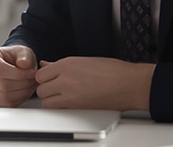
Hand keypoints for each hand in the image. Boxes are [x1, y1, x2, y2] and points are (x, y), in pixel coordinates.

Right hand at [0, 45, 37, 106]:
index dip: (19, 74)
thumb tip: (24, 64)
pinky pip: (5, 104)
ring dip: (22, 93)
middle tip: (33, 79)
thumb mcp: (23, 51)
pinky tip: (23, 91)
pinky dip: (18, 100)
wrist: (12, 66)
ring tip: (30, 85)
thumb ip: (25, 56)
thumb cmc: (15, 58)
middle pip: (3, 84)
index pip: (0, 69)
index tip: (31, 73)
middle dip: (23, 84)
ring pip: (5, 96)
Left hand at [35, 57, 153, 110]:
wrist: (131, 84)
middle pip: (40, 88)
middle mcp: (65, 77)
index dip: (45, 79)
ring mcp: (70, 93)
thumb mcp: (84, 61)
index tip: (50, 81)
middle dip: (46, 90)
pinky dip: (60, 109)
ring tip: (62, 98)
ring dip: (51, 100)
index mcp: (67, 64)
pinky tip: (69, 105)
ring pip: (45, 101)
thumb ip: (61, 65)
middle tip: (56, 91)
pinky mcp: (77, 107)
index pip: (41, 74)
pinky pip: (57, 110)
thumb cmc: (114, 71)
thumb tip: (46, 65)